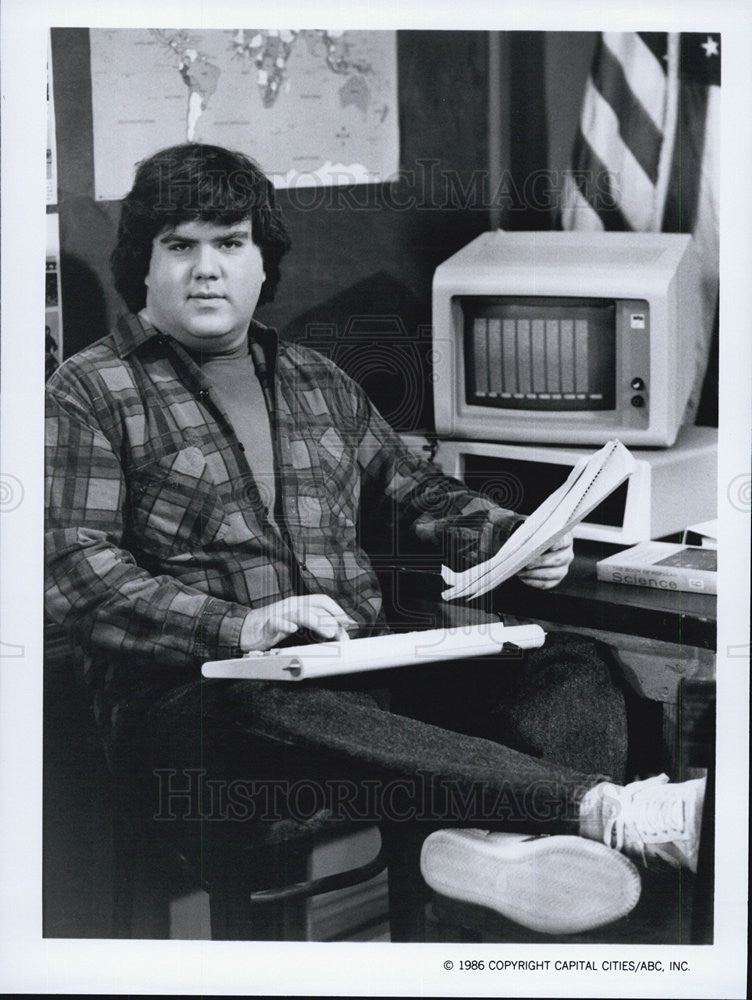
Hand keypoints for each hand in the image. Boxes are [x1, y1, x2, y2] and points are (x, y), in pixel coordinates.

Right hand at [239, 594, 355, 651]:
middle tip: (342, 635)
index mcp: (299, 603)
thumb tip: (339, 632)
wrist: (248, 629)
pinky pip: (276, 622)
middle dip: (332, 620)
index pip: (322, 600)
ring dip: (317, 622)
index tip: (348, 623)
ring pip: (300, 613)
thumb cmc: (275, 626)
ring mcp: (279, 614)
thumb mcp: (298, 623)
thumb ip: (316, 624)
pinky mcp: (267, 624)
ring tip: (329, 633)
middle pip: (315, 607)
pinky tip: (292, 630)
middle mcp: (291, 605)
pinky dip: (285, 625)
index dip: (337, 609)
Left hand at [516, 532, 573, 589]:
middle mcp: (567, 555)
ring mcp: (563, 569)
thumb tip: (526, 538)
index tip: (550, 546)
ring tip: (520, 571)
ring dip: (534, 573)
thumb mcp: (536, 531)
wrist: (534, 547)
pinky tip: (523, 577)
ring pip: (551, 574)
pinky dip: (533, 581)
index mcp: (565, 539)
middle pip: (558, 559)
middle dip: (541, 561)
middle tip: (526, 562)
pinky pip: (546, 583)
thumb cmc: (535, 537)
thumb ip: (534, 533)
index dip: (558, 544)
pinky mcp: (555, 580)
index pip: (564, 541)